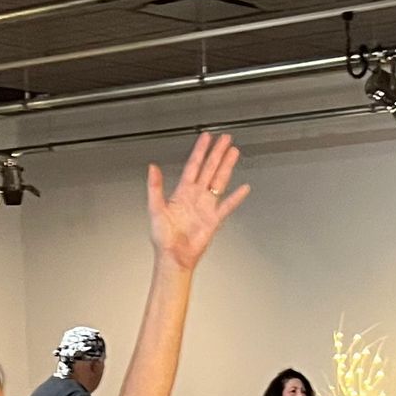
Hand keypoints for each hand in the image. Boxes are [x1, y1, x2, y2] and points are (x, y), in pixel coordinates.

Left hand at [147, 132, 247, 269]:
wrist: (173, 258)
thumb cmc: (163, 238)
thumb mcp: (154, 209)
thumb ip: (154, 187)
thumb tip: (152, 168)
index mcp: (181, 192)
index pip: (193, 165)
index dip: (200, 150)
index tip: (206, 138)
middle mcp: (195, 197)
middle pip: (209, 169)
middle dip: (217, 153)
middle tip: (225, 139)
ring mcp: (206, 207)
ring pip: (219, 181)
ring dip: (226, 167)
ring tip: (234, 153)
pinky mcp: (214, 220)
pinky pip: (227, 206)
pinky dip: (236, 198)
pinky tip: (243, 189)